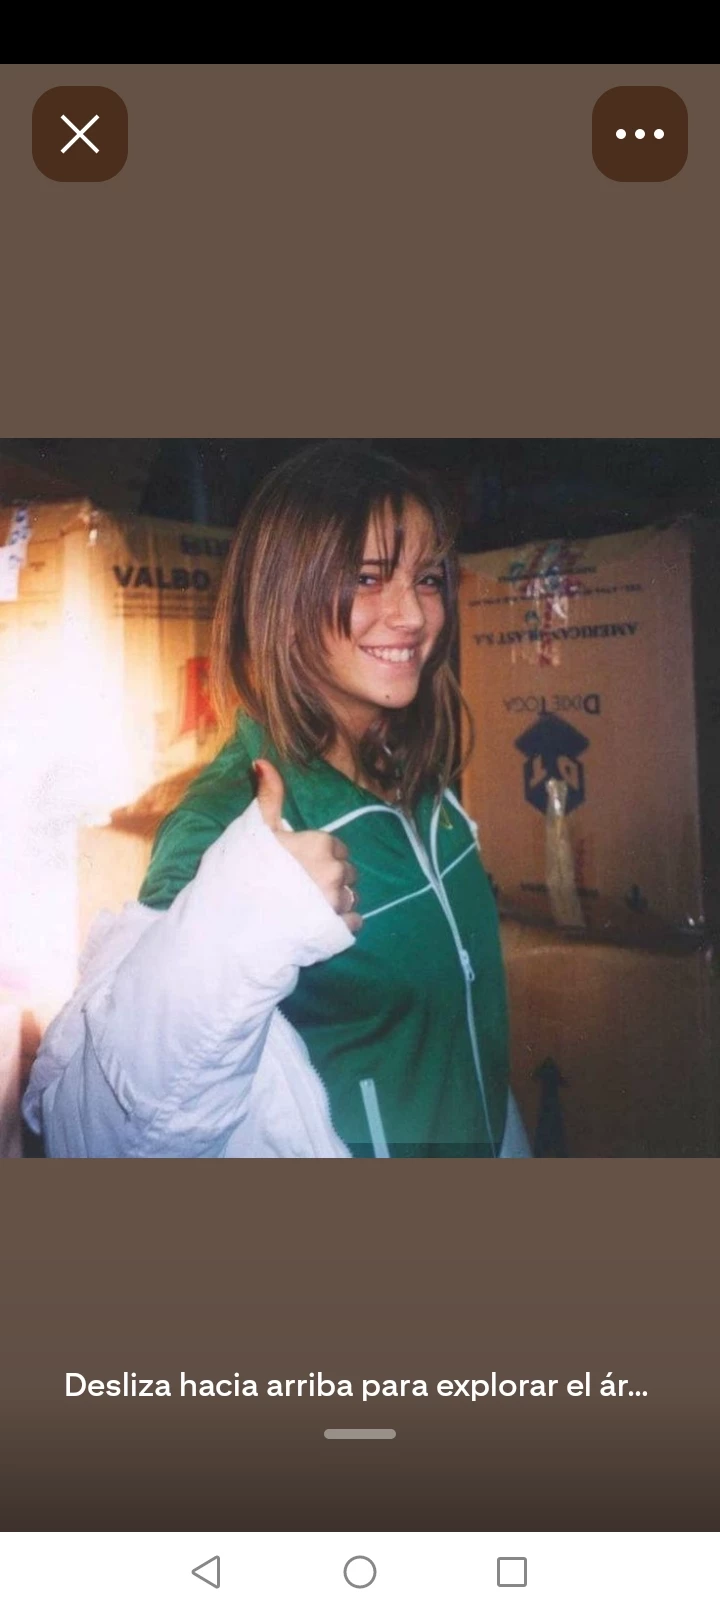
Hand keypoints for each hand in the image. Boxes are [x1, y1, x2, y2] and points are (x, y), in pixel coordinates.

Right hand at [254, 760, 361, 934]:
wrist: (233, 920)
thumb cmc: (244, 870)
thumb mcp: (255, 828)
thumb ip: (269, 796)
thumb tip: (263, 762)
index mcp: (320, 844)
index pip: (338, 847)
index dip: (322, 855)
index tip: (303, 864)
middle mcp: (334, 872)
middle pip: (348, 872)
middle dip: (333, 877)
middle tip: (306, 886)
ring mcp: (336, 902)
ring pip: (351, 896)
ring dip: (338, 899)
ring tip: (313, 906)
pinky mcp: (337, 928)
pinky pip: (353, 922)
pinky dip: (342, 922)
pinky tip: (321, 922)